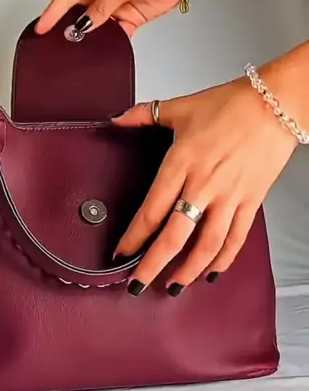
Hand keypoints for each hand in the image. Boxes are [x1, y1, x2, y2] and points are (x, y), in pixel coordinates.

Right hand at [36, 0, 182, 36]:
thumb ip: (103, 5)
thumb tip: (84, 24)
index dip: (51, 13)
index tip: (41, 28)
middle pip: (76, 13)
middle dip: (65, 28)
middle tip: (54, 44)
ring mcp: (113, 7)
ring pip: (93, 27)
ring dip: (87, 38)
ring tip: (78, 51)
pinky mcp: (127, 19)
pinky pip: (112, 35)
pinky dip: (108, 43)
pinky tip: (104, 50)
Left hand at [113, 78, 296, 294]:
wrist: (274, 104)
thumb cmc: (230, 104)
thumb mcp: (180, 107)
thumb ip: (143, 115)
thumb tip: (116, 119)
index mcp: (181, 162)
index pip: (151, 210)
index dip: (133, 237)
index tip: (120, 253)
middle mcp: (203, 185)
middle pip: (174, 236)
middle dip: (153, 265)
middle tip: (137, 284)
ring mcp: (229, 196)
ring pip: (207, 245)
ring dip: (188, 270)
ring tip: (172, 287)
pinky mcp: (250, 201)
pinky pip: (236, 238)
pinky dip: (224, 259)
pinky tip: (211, 272)